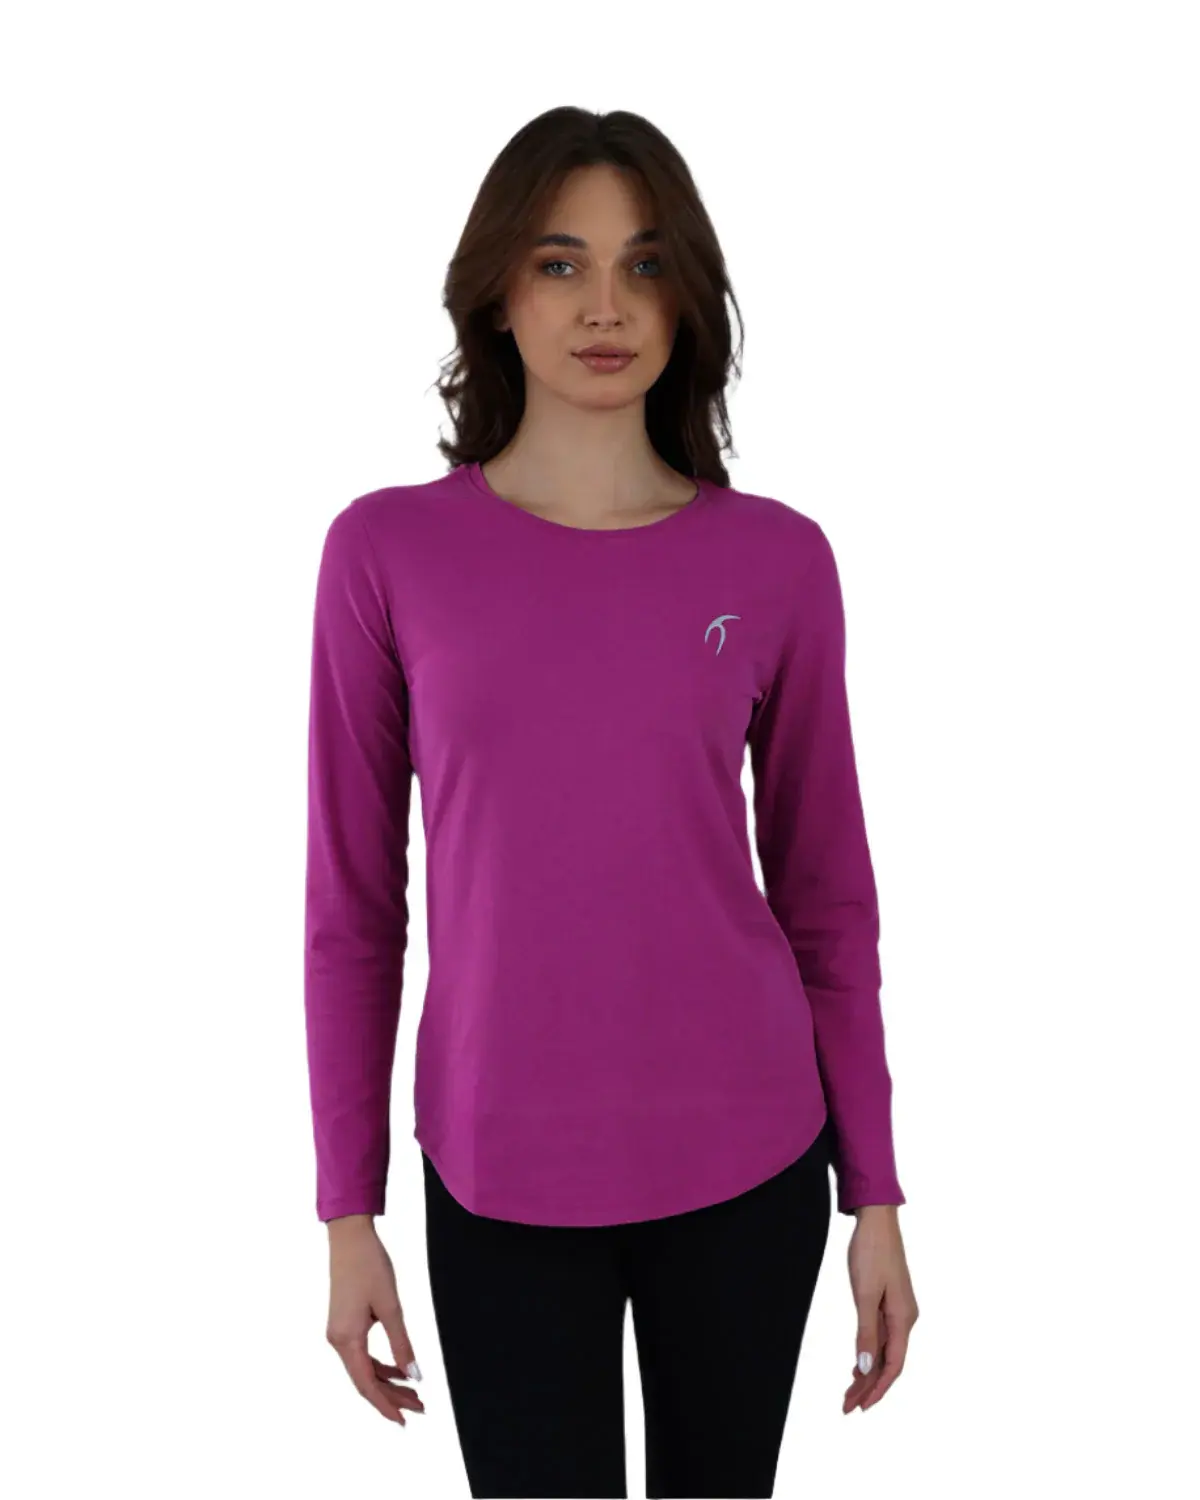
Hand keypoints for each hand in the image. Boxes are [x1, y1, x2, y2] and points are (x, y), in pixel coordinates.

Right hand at [325, 1217, 426, 1425]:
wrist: (350, 1238)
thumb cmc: (370, 1266)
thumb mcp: (390, 1307)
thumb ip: (402, 1344)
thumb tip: (414, 1376)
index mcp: (347, 1340)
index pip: (366, 1385)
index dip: (385, 1405)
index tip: (404, 1420)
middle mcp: (338, 1341)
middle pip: (365, 1380)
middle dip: (391, 1396)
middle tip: (420, 1407)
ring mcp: (338, 1333)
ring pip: (363, 1369)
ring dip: (387, 1382)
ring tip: (414, 1393)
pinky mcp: (343, 1324)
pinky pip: (361, 1355)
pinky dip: (379, 1366)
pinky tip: (398, 1370)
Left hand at [842, 1206, 917, 1413]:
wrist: (877, 1220)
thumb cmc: (871, 1253)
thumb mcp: (865, 1294)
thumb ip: (866, 1331)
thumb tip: (866, 1367)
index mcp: (904, 1319)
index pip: (893, 1365)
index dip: (877, 1389)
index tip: (860, 1407)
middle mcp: (906, 1318)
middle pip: (889, 1362)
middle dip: (869, 1386)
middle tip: (847, 1407)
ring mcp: (899, 1309)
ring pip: (884, 1350)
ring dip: (867, 1372)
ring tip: (849, 1393)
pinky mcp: (890, 1301)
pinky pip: (882, 1336)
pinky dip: (869, 1352)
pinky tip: (858, 1365)